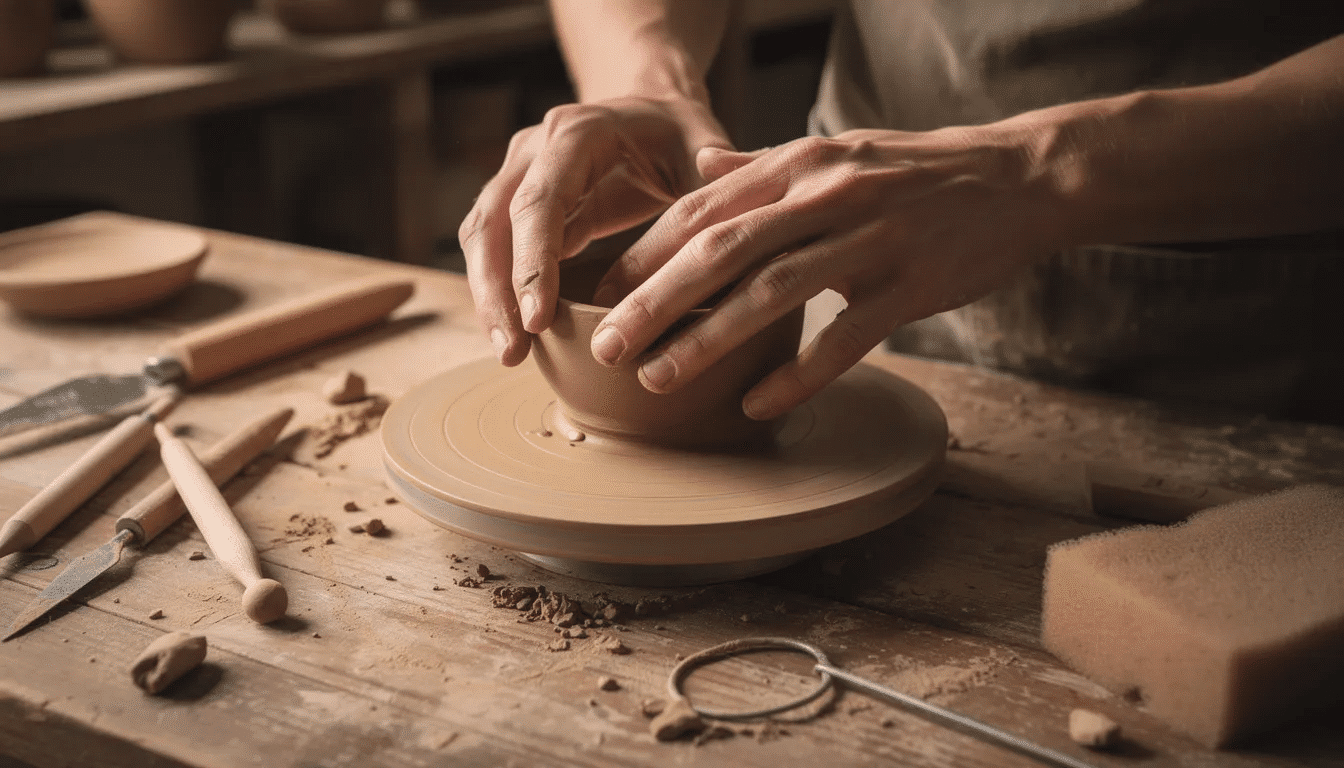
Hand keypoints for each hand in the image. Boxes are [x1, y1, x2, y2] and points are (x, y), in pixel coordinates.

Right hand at [458, 96, 729, 366]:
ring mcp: (517, 174)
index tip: (539, 320)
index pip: (541, 200)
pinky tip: (516, 337)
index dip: (534, 261)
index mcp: (578, 133)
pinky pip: (494, 249)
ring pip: (482, 238)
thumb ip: (717, 168)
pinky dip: (499, 292)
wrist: (651, 114)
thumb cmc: (679, 134)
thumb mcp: (705, 142)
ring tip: (510, 355)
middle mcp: (535, 149)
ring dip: (489, 298)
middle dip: (499, 292)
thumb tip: (714, 178)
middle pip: (495, 222)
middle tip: (514, 354)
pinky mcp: (515, 205)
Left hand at [588, 126, 1064, 419]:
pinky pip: (845, 337)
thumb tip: (701, 172)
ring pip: (773, 292)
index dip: (645, 252)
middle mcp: (826, 195)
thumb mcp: (835, 153)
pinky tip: (756, 407)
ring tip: (659, 381)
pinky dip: (797, 374)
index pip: (703, 208)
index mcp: (799, 164)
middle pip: (722, 250)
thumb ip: (765, 167)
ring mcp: (871, 239)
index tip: (600, 292)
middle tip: (605, 347)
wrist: (1020, 177)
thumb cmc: (917, 173)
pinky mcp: (912, 285)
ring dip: (709, 341)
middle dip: (654, 301)